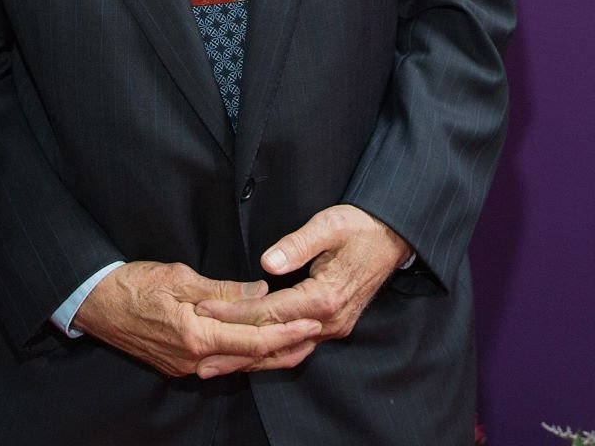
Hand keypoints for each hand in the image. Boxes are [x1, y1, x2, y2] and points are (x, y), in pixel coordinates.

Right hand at [70, 260, 321, 379]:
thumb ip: (222, 289)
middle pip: (251, 360)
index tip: (311, 323)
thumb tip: (260, 292)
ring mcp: (185, 367)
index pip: (254, 340)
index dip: (286, 333)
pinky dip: (243, 354)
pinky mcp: (177, 366)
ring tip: (296, 342)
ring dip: (267, 355)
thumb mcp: (179, 277)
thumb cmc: (133, 284)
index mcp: (197, 336)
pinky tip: (256, 345)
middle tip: (315, 336)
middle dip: (286, 349)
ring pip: (237, 365)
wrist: (94, 304)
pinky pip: (220, 364)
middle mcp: (194, 360)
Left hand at [194, 205, 408, 371]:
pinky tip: (252, 358)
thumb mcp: (328, 226)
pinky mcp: (334, 326)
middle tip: (201, 360)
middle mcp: (329, 321)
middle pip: (274, 342)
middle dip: (236, 351)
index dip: (234, 313)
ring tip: (219, 367)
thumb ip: (297, 245)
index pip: (269, 311)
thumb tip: (268, 263)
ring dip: (252, 360)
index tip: (204, 311)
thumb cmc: (359, 227)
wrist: (392, 237)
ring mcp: (334, 327)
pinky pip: (298, 347)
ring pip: (287, 352)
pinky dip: (272, 354)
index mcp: (324, 297)